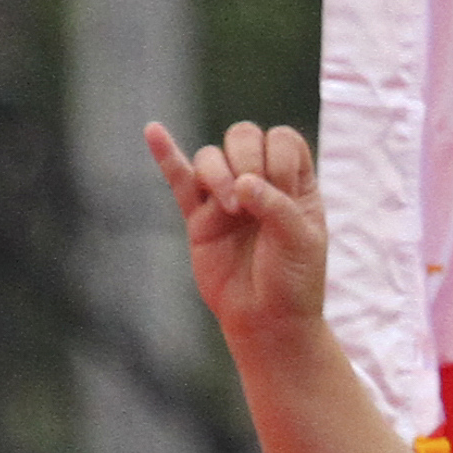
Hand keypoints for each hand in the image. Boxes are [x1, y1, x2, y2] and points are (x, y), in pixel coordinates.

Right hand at [146, 119, 328, 358]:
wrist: (267, 321)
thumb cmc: (292, 282)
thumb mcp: (299, 241)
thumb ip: (274, 206)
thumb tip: (241, 182)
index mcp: (294, 184)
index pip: (283, 140)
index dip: (278, 158)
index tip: (283, 192)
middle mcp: (259, 184)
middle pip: (244, 136)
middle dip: (247, 157)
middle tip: (252, 198)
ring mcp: (225, 198)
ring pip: (211, 158)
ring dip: (218, 174)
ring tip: (232, 210)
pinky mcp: (198, 218)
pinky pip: (178, 180)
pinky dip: (166, 156)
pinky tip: (153, 131)